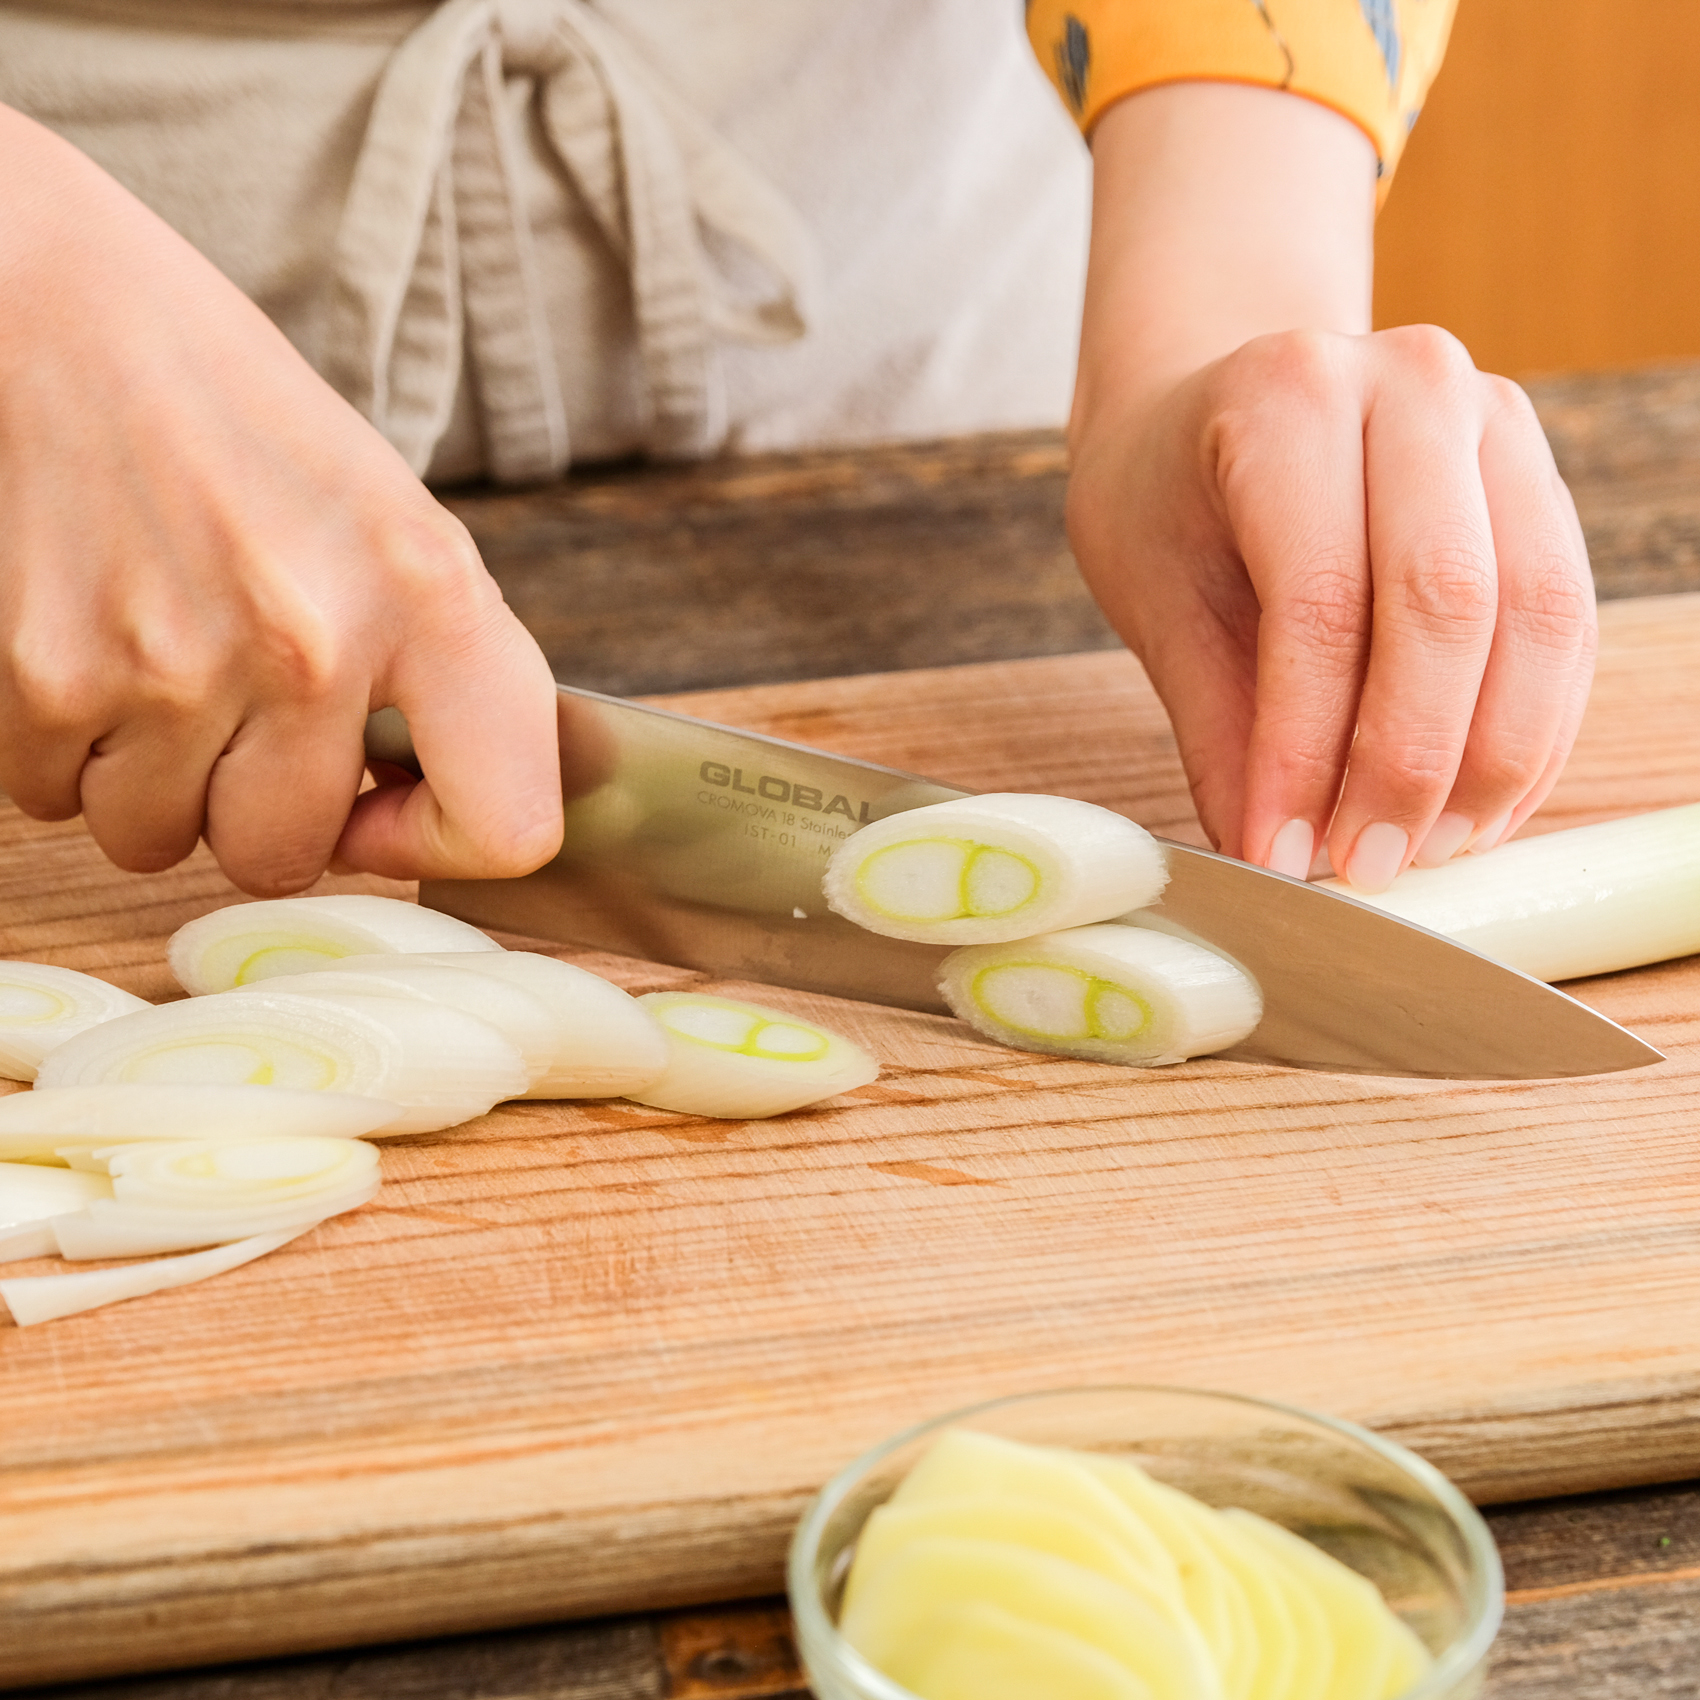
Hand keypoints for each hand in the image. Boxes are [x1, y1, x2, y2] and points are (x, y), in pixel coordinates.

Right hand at [0, 108, 562, 895]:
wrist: (62, 307)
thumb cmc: (242, 421)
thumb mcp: (398, 524)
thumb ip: (436, 674)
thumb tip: (409, 818)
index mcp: (431, 593)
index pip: (509, 826)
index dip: (446, 842)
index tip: (389, 803)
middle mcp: (312, 640)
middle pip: (286, 856)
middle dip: (257, 805)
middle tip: (239, 707)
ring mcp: (173, 666)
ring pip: (158, 840)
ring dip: (154, 779)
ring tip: (161, 659)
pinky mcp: (47, 675)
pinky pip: (54, 798)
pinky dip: (66, 746)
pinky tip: (94, 642)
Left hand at [1068, 85, 1595, 890]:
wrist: (1220, 402)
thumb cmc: (1169, 495)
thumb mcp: (1156, 598)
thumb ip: (1217, 725)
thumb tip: (1269, 856)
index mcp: (1288, 396)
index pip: (1318, 599)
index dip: (1305, 747)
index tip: (1281, 851)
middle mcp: (1410, 384)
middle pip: (1447, 603)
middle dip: (1408, 762)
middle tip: (1364, 866)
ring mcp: (1494, 423)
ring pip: (1534, 614)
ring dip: (1490, 759)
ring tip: (1426, 852)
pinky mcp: (1540, 478)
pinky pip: (1564, 622)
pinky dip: (1530, 729)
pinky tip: (1479, 808)